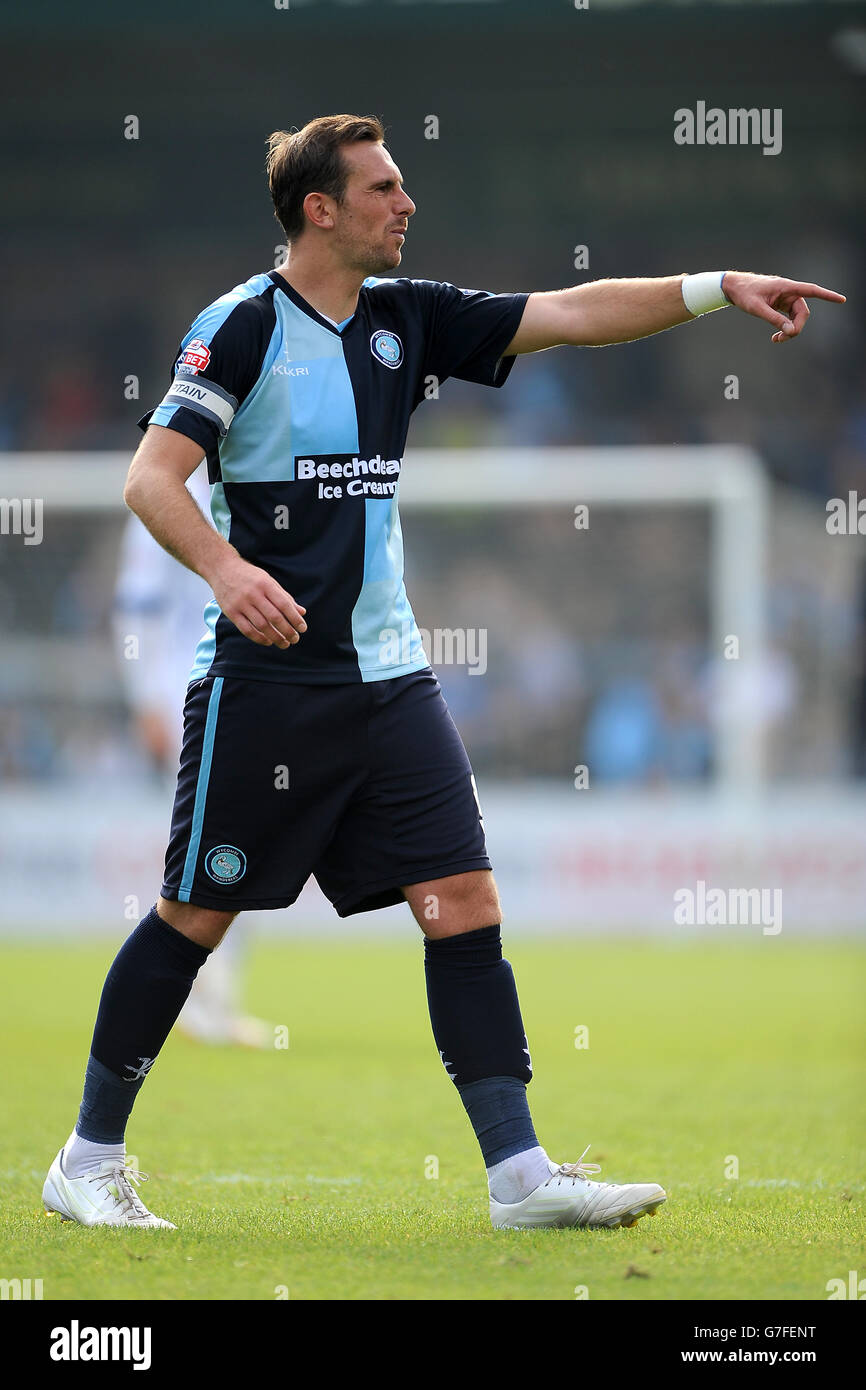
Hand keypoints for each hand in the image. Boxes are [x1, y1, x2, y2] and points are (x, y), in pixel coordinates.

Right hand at [211, 555, 306, 647]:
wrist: (222, 568)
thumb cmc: (249, 576)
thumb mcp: (269, 581)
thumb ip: (285, 597)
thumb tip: (302, 612)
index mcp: (265, 584)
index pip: (284, 604)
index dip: (294, 618)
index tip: (303, 628)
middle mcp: (253, 594)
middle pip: (274, 617)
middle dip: (287, 631)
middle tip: (295, 639)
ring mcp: (240, 603)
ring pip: (261, 625)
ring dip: (275, 637)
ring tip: (284, 644)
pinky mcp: (230, 612)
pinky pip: (246, 629)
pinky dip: (259, 638)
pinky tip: (268, 641)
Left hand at [721, 271, 845, 343]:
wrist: (733, 288)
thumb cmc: (744, 294)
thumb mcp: (757, 308)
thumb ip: (774, 319)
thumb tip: (790, 330)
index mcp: (786, 286)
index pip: (811, 290)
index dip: (827, 296)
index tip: (841, 300)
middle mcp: (789, 291)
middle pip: (803, 312)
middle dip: (796, 327)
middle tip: (783, 339)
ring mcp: (785, 298)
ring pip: (796, 317)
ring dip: (790, 330)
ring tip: (776, 340)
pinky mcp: (780, 304)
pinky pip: (788, 318)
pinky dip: (784, 327)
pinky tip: (776, 337)